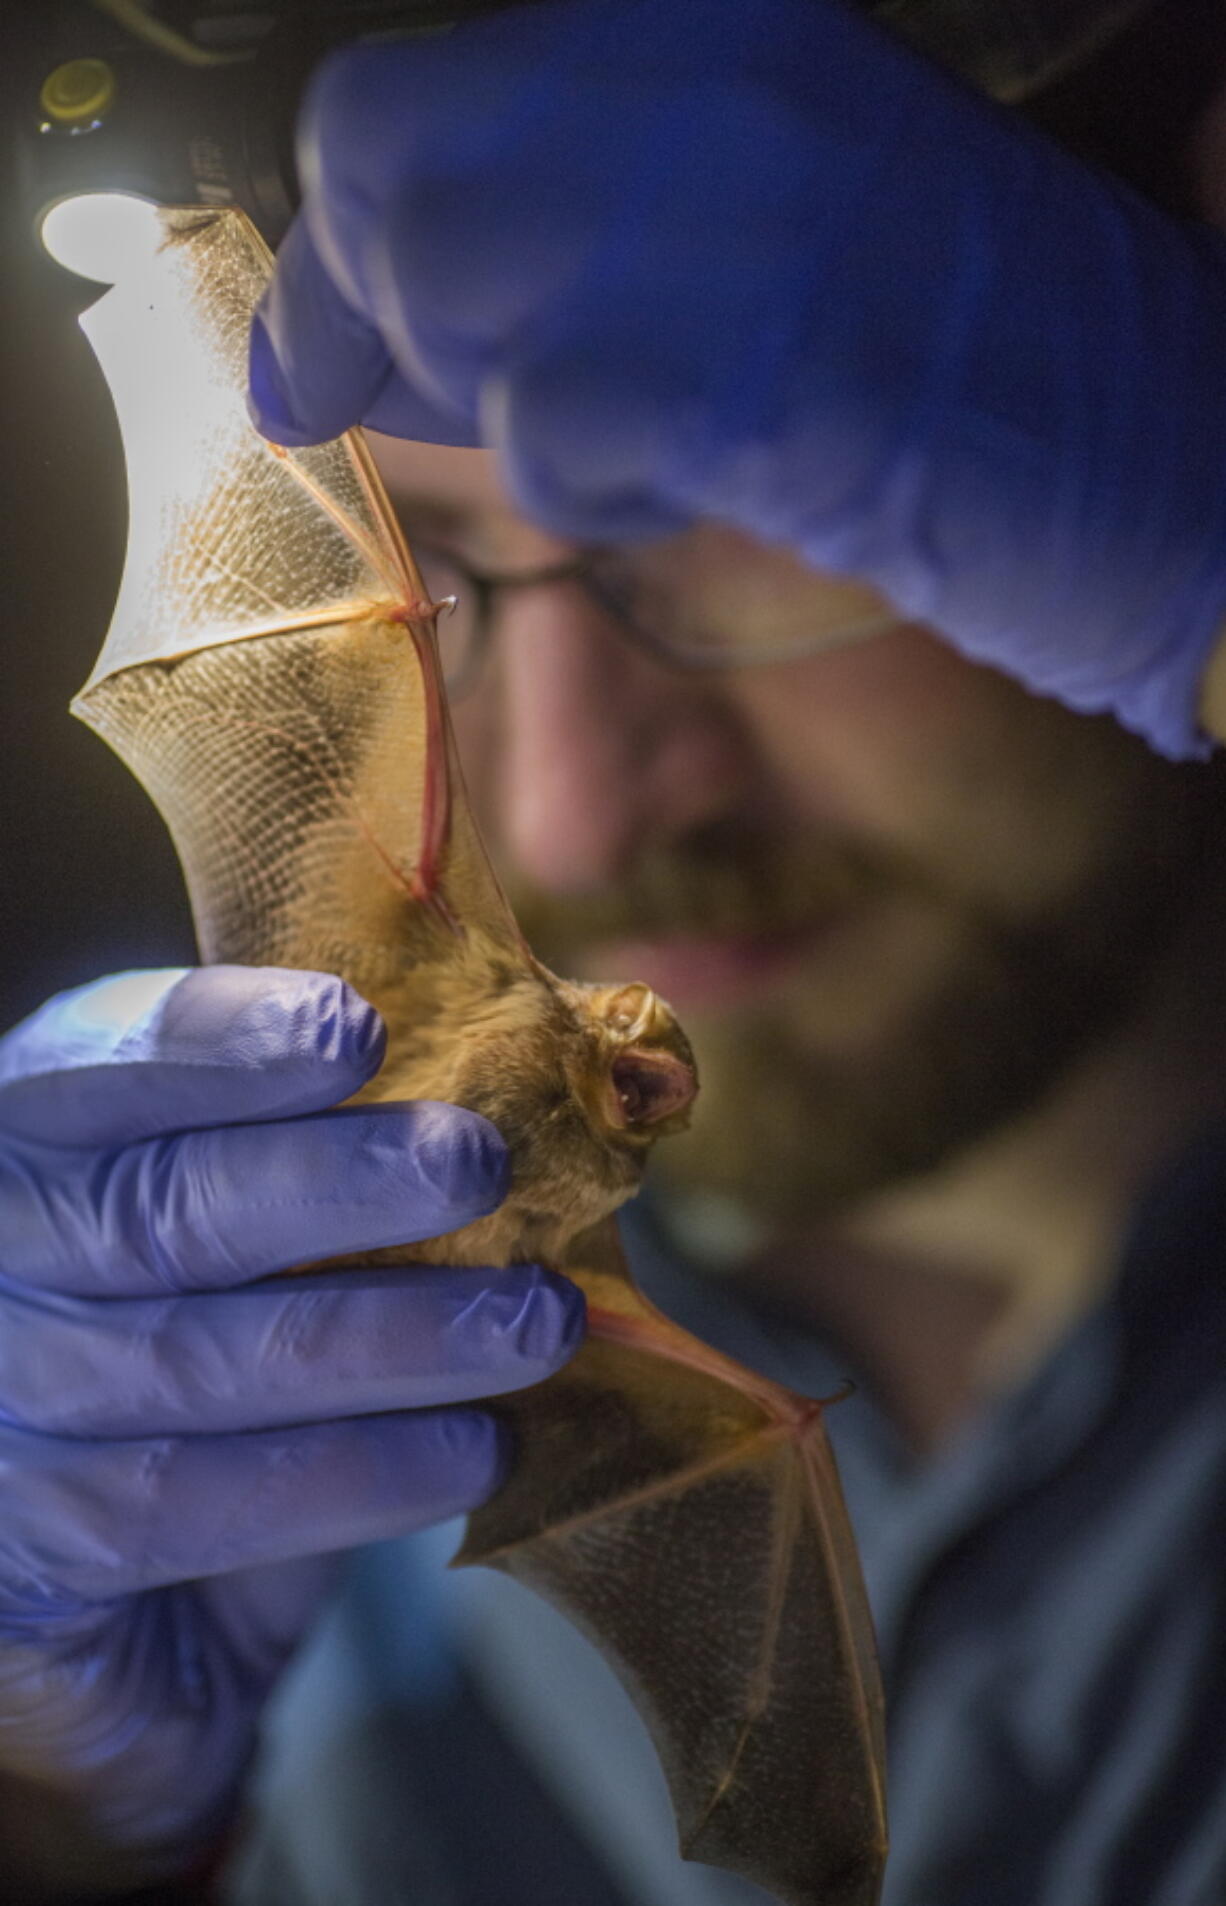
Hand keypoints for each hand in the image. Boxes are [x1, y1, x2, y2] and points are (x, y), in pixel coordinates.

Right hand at [0, 965, 582, 1888]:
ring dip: (389, 1338)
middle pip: (150, 1213)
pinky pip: (193, 1510)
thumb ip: (326, 1154)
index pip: (94, 1068)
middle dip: (332, 1183)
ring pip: (190, 1364)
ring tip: (535, 1321)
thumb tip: (510, 1087)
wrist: (145, 1605)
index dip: (216, 1045)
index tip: (353, 1029)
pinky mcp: (29, 1561)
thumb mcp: (259, 1231)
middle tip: (476, 1163)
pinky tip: (474, 1449)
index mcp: (31, 1144)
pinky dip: (353, 1474)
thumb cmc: (228, 1348)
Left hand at [249, 0, 1225, 760]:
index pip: (398, 108)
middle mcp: (698, 88)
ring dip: (514, 414)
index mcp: (699, 26)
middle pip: (390, 188)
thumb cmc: (951, 344)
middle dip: (381, 326)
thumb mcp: (759, 218)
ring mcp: (725, 219)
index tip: (319, 357)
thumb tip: (373, 308)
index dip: (336, 247)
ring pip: (455, 313)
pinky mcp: (747, 371)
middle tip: (462, 406)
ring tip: (647, 435)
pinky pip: (553, 436)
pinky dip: (598, 489)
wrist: (1144, 441)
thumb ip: (571, 225)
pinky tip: (699, 481)